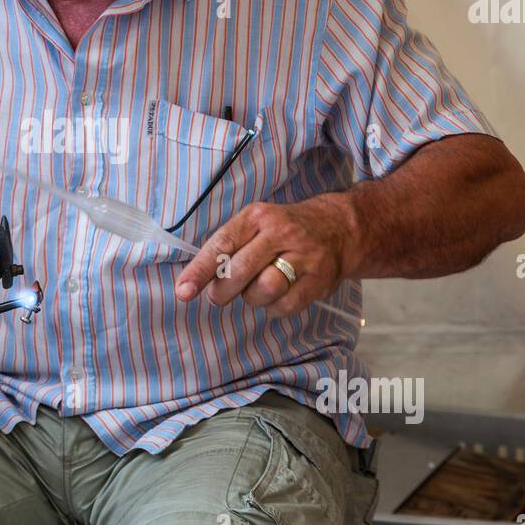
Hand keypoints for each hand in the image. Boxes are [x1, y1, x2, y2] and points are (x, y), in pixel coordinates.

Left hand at [173, 195, 357, 316]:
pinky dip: (274, 308)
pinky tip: (276, 297)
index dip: (200, 270)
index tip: (183, 291)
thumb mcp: (256, 224)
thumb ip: (229, 247)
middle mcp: (281, 233)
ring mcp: (304, 256)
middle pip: (241, 270)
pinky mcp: (320, 279)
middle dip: (222, 290)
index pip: (223, 244)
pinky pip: (286, 305)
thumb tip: (195, 279)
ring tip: (254, 290)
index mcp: (258, 216)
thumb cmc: (285, 230)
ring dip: (251, 298)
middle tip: (217, 296)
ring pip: (264, 289)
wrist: (340, 227)